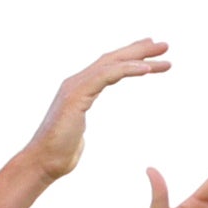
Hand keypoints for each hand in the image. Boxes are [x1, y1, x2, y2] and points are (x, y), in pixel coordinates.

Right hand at [25, 38, 169, 180]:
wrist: (43, 162)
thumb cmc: (59, 154)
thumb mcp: (76, 135)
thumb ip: (80, 127)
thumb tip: (80, 135)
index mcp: (79, 90)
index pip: (109, 67)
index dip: (131, 59)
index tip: (152, 57)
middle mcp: (77, 82)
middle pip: (113, 59)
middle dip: (139, 50)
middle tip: (164, 45)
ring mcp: (76, 86)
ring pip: (112, 63)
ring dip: (139, 56)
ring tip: (162, 51)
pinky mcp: (77, 95)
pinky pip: (107, 75)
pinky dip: (127, 69)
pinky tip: (146, 69)